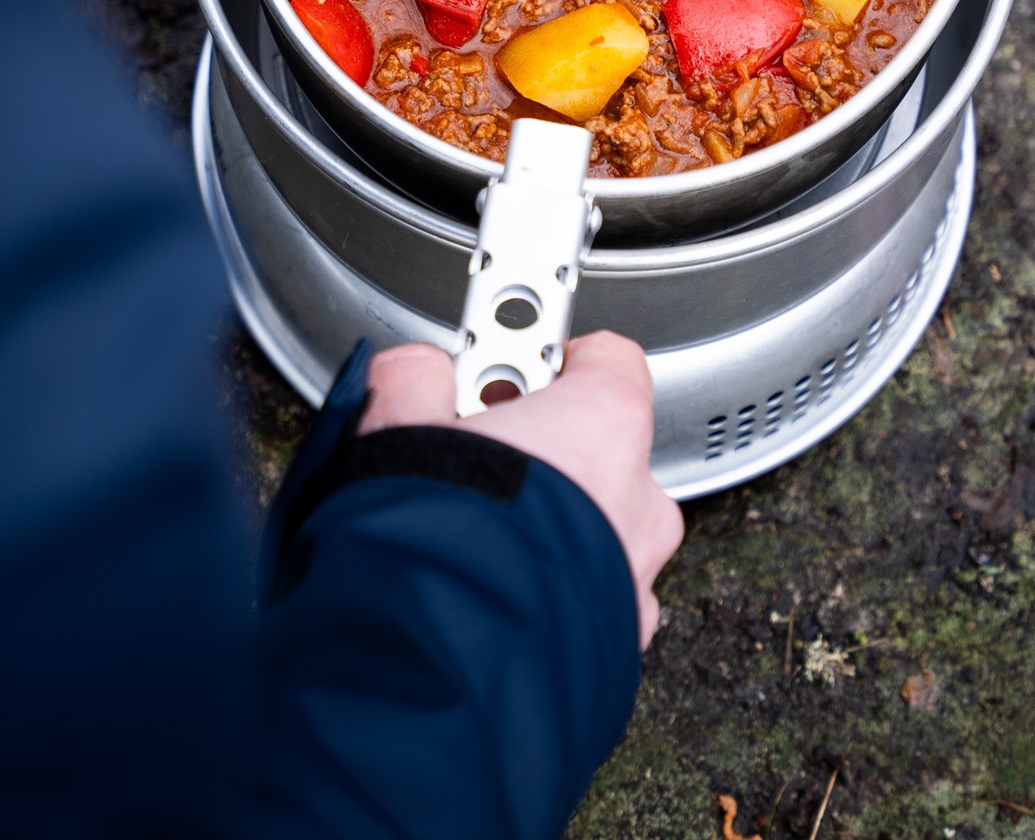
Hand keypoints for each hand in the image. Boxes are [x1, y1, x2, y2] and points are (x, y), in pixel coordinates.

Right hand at [359, 334, 683, 646]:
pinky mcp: (613, 651)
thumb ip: (414, 377)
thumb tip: (413, 373)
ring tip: (474, 535)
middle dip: (541, 450)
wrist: (435, 677)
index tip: (506, 362)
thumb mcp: (396, 424)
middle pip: (603, 449)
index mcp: (605, 428)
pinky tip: (489, 594)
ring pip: (601, 532)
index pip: (608, 360)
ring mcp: (633, 582)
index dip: (549, 356)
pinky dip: (550, 594)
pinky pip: (589, 601)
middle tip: (472, 456)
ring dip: (552, 528)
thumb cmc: (434, 550)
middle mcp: (638, 502)